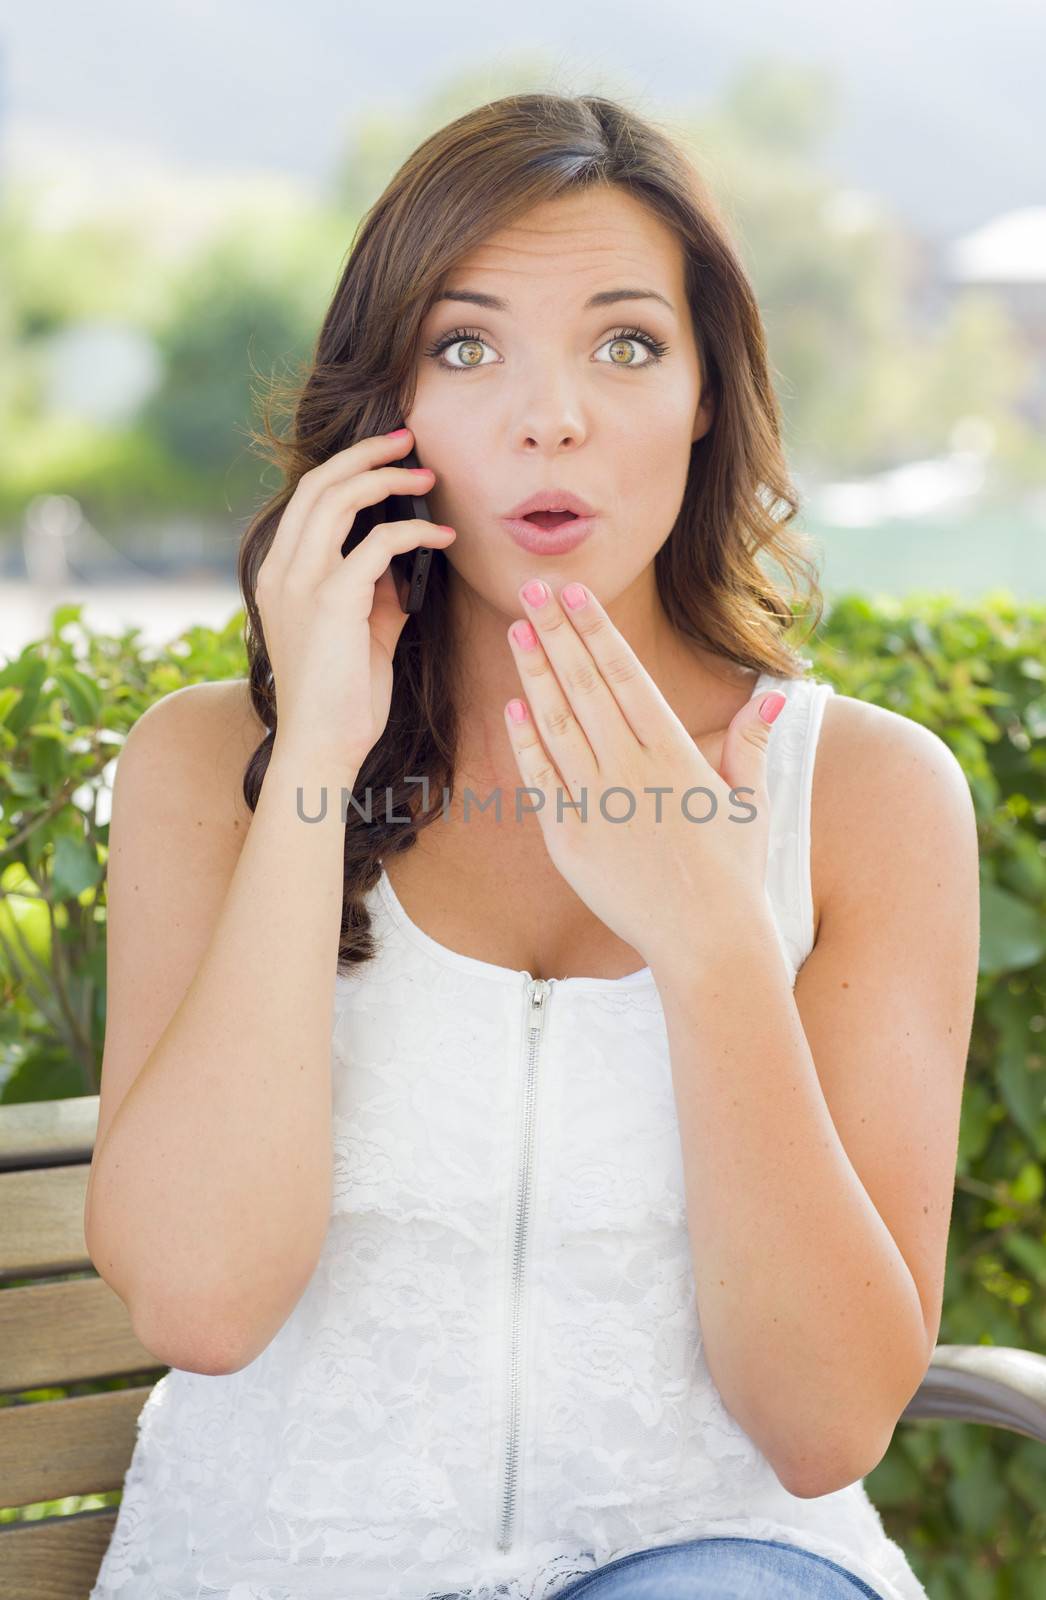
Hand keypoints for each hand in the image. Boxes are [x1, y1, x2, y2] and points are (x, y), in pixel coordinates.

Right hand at [255, 426, 454, 777]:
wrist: (321, 747)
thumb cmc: (342, 698)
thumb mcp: (360, 633)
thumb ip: (376, 593)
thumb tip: (406, 563)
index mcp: (279, 574)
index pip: (308, 498)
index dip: (348, 467)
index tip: (389, 455)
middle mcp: (280, 569)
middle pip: (319, 482)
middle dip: (367, 454)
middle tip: (408, 441)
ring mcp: (300, 582)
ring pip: (339, 498)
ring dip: (388, 479)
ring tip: (428, 477)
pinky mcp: (330, 600)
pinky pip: (378, 543)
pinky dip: (415, 532)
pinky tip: (442, 538)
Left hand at [501, 578, 786, 968]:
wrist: (705, 941)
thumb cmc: (733, 872)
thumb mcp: (751, 801)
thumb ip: (751, 744)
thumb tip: (771, 696)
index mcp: (673, 753)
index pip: (626, 675)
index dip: (596, 630)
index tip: (574, 593)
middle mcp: (630, 770)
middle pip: (584, 686)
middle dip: (556, 634)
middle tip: (531, 589)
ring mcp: (595, 803)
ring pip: (556, 725)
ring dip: (533, 675)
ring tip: (516, 631)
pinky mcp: (569, 839)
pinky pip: (540, 779)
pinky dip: (525, 741)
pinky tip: (512, 706)